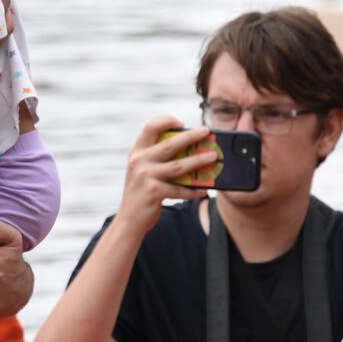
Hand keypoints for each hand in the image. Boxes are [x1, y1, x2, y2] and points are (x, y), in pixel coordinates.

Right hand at [116, 117, 214, 235]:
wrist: (129, 220)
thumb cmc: (142, 192)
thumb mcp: (143, 171)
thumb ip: (157, 158)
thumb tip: (189, 149)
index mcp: (137, 152)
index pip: (150, 127)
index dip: (166, 121)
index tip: (182, 122)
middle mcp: (139, 161)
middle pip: (170, 144)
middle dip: (191, 136)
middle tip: (206, 131)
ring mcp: (145, 176)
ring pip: (178, 166)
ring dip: (199, 160)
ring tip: (213, 157)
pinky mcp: (153, 192)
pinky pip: (180, 189)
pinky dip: (194, 190)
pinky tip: (205, 189)